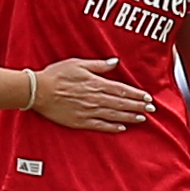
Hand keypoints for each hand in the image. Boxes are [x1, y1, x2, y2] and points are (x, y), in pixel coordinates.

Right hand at [32, 57, 153, 131]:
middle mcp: (95, 98)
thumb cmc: (56, 75)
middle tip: (152, 109)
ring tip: (142, 118)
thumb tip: (114, 62)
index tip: (147, 97)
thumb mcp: (78, 64)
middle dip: (138, 106)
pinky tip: (122, 128)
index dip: (136, 94)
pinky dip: (112, 127)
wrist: (38, 91)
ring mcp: (88, 111)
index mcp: (96, 83)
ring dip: (130, 117)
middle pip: (121, 103)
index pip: (122, 89)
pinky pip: (100, 125)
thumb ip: (98, 65)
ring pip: (114, 115)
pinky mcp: (80, 121)